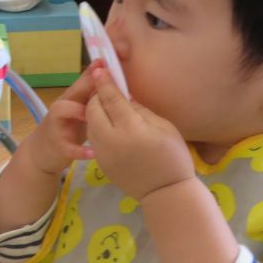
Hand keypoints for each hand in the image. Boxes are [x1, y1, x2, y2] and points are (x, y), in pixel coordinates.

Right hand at [12, 60, 99, 177]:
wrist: (42, 153)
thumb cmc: (68, 130)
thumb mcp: (81, 114)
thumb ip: (95, 102)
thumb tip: (119, 89)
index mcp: (72, 100)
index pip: (82, 82)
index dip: (93, 71)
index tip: (105, 60)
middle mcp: (62, 107)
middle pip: (72, 91)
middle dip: (86, 83)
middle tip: (102, 78)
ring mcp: (56, 124)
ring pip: (61, 110)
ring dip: (77, 111)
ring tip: (93, 116)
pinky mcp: (56, 144)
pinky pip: (67, 146)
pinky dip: (79, 150)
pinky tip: (92, 153)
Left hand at [85, 67, 193, 202]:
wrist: (165, 193)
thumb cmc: (172, 157)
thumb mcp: (163, 127)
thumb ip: (140, 109)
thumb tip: (124, 96)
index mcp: (131, 129)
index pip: (111, 99)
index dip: (105, 82)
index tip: (100, 69)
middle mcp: (111, 140)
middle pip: (93, 109)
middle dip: (97, 96)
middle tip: (106, 89)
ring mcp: (102, 153)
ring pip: (90, 123)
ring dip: (95, 111)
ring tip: (107, 105)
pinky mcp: (100, 162)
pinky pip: (93, 137)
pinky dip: (97, 127)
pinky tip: (109, 124)